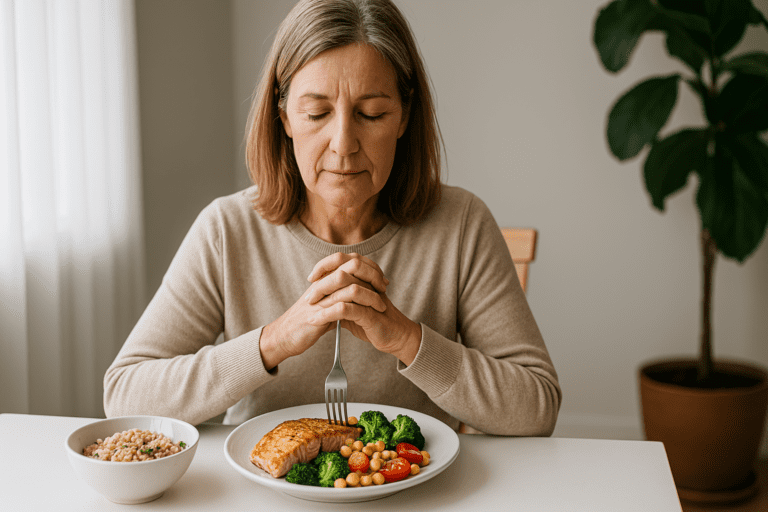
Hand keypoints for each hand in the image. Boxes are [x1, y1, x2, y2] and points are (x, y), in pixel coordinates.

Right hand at [259, 252, 389, 368]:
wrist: (283, 337)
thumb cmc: (305, 322)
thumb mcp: (324, 303)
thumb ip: (338, 295)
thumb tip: (358, 292)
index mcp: (324, 279)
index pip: (351, 261)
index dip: (370, 268)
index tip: (382, 281)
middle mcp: (322, 283)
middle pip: (352, 266)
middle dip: (372, 275)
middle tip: (384, 288)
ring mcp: (319, 297)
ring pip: (349, 285)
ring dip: (369, 294)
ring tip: (380, 305)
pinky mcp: (317, 314)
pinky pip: (341, 306)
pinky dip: (357, 309)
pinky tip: (367, 316)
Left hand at [307, 253, 421, 364]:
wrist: (395, 337)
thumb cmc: (374, 321)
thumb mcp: (354, 306)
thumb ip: (340, 298)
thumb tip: (320, 294)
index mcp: (364, 277)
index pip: (342, 259)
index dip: (324, 265)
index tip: (311, 278)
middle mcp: (368, 282)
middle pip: (342, 269)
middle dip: (321, 282)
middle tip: (308, 297)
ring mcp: (371, 296)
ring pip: (345, 286)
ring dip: (324, 296)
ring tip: (310, 308)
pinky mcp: (371, 313)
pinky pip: (346, 309)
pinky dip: (328, 313)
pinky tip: (316, 320)